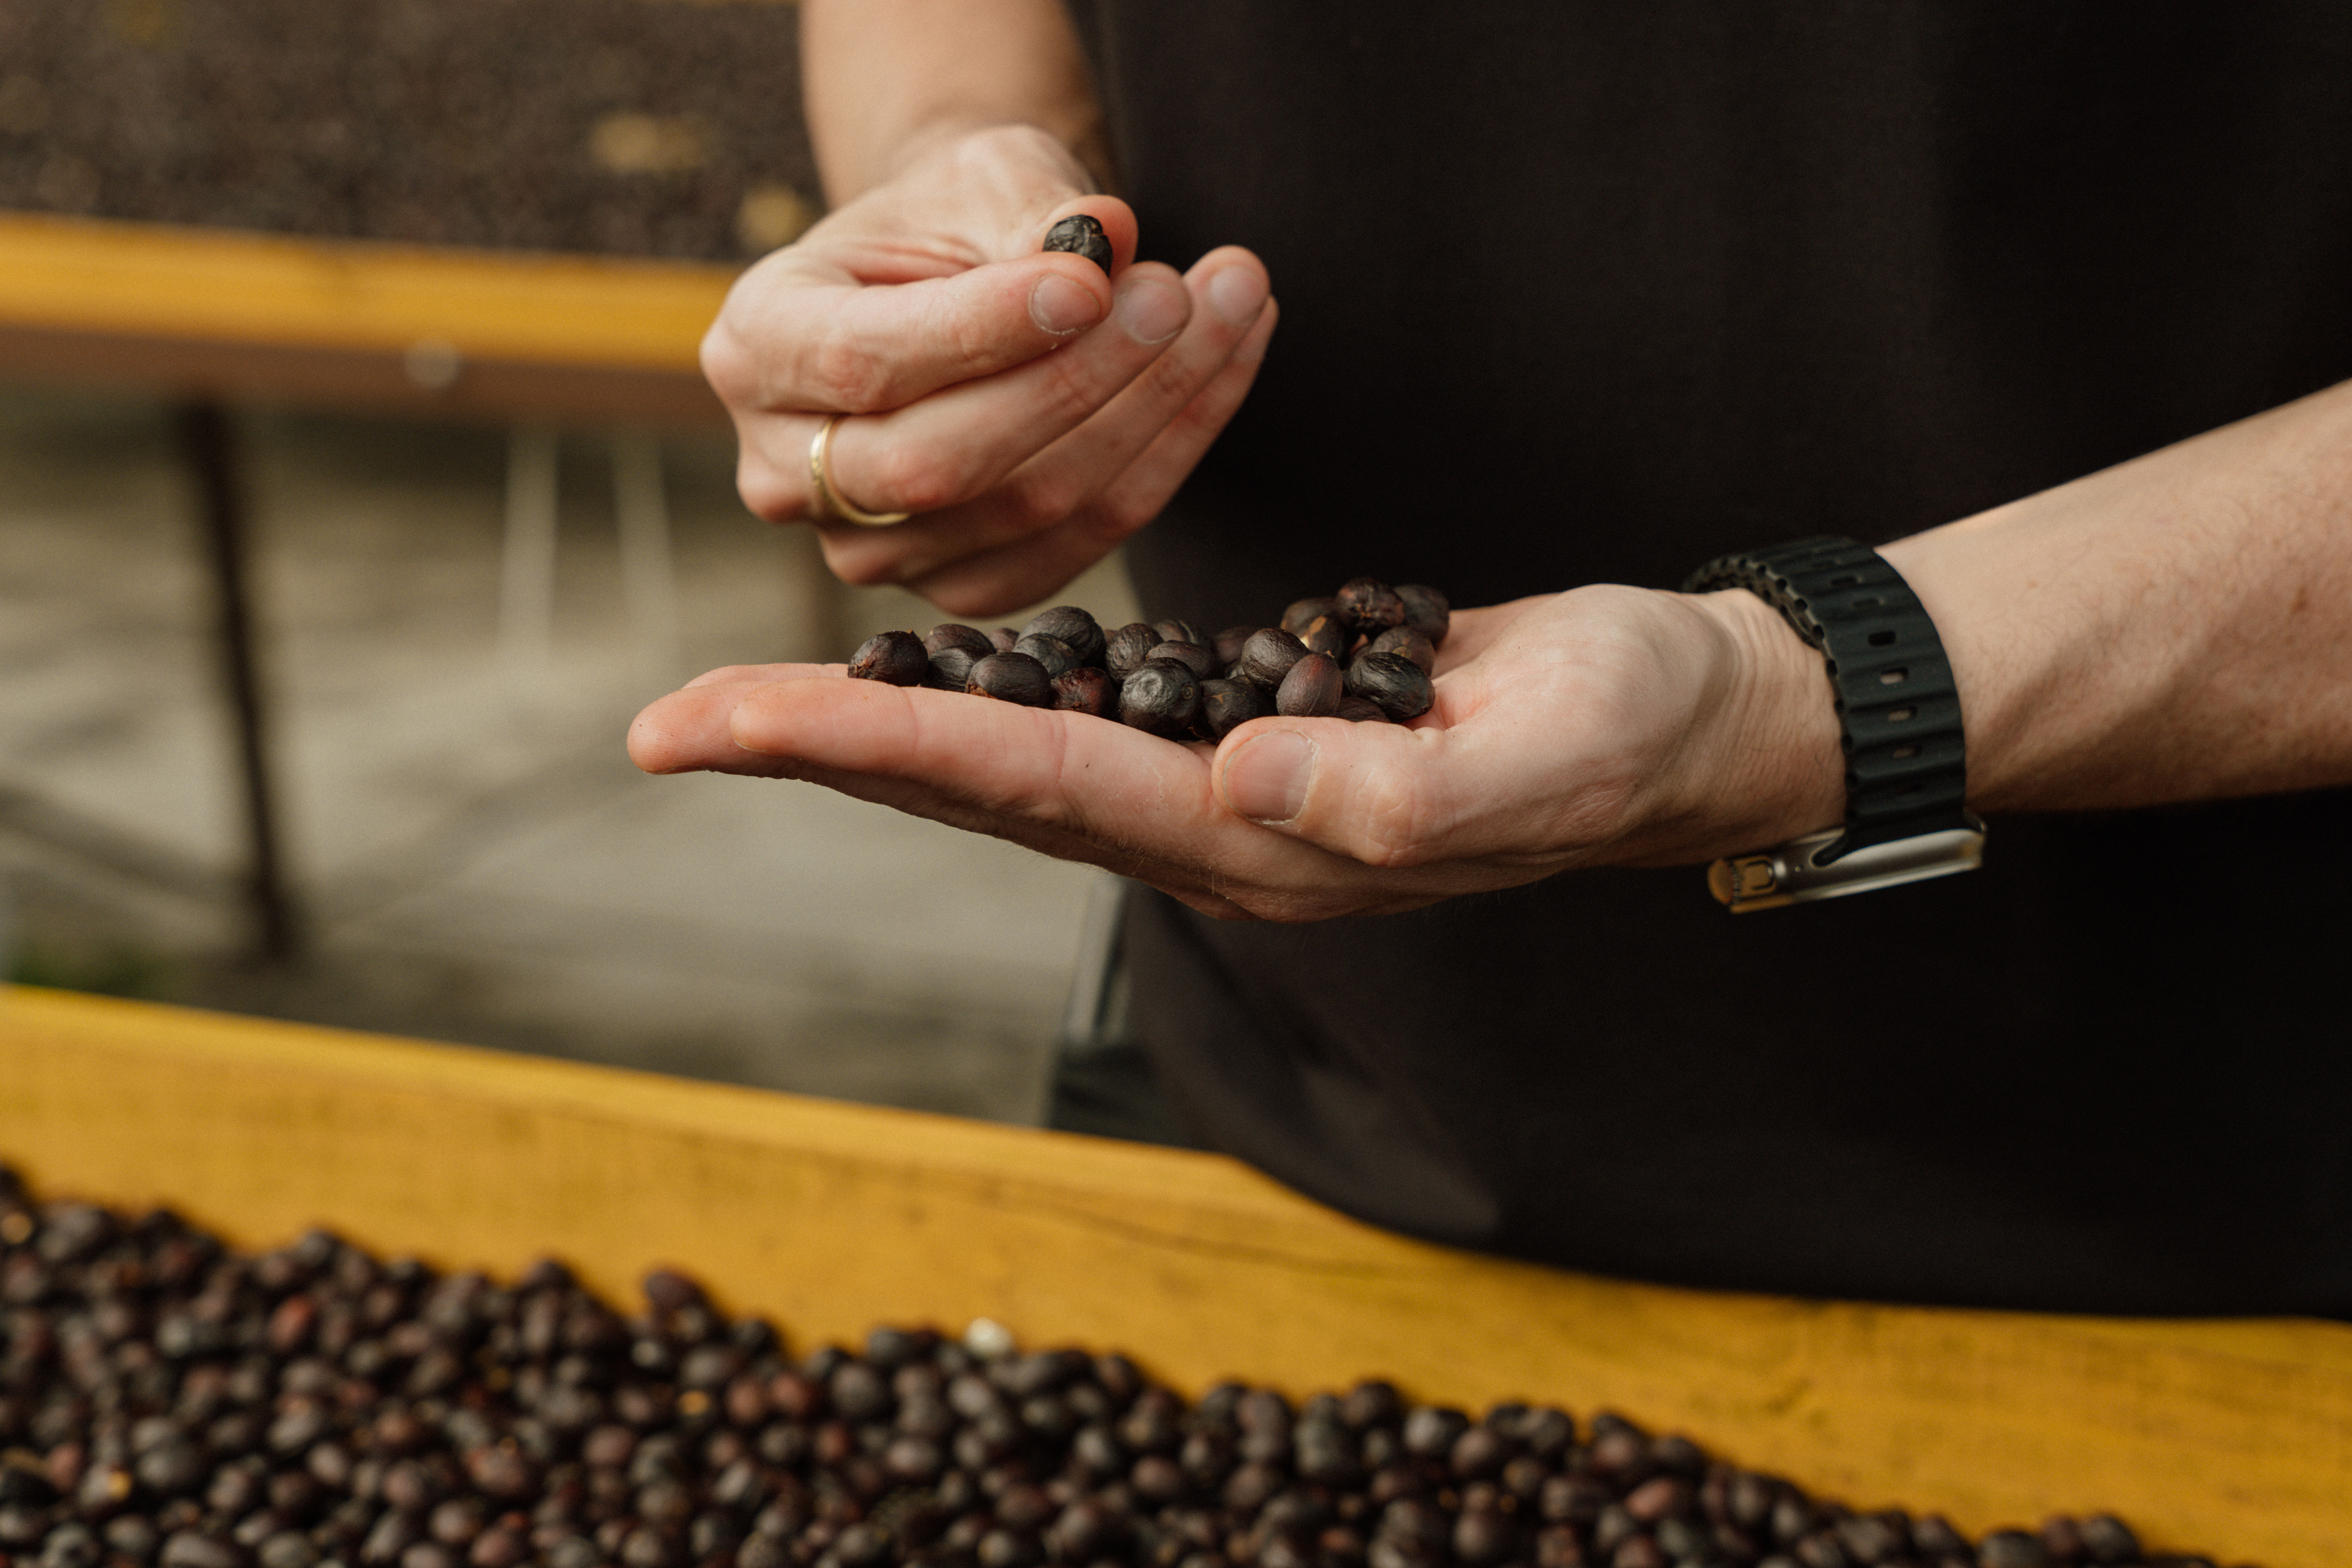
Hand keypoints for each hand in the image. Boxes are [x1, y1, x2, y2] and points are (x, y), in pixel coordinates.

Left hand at [627, 589, 1843, 921]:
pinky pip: (1083, 722)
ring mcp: (1227, 787)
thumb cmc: (1630, 734)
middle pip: (982, 786)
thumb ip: (1399, 789)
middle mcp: (1219, 829)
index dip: (872, 749)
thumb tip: (1246, 784)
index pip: (1034, 786)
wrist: (1687, 722)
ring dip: (877, 730)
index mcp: (1267, 840)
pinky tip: (914, 677)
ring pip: (1014, 758)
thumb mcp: (1545, 755)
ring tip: (743, 706)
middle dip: (822, 752)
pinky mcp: (1248, 733)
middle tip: (668, 729)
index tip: (726, 723)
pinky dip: (981, 698)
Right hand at [703, 124, 1277, 616]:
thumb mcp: (978, 179)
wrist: (955, 276)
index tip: (1097, 277)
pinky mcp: (962, 586)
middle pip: (944, 461)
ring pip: (1029, 509)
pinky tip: (1225, 368)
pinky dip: (1169, 455)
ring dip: (1154, 410)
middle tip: (1185, 292)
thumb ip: (1031, 212)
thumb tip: (1105, 238)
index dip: (988, 329)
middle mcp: (785, 470)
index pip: (868, 360)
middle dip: (1084, 378)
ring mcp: (869, 549)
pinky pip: (1081, 542)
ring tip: (1231, 304)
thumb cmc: (952, 217)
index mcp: (755, 349)